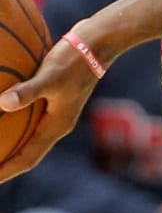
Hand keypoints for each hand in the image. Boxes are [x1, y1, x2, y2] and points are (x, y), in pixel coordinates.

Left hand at [0, 38, 102, 181]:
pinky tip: (1, 115)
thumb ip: (27, 91)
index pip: (28, 158)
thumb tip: (2, 103)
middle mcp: (58, 123)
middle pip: (28, 153)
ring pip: (30, 137)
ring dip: (11, 146)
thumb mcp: (51, 76)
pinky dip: (15, 124)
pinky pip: (31, 118)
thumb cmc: (76, 60)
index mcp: (58, 125)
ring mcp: (58, 110)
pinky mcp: (56, 97)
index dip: (7, 171)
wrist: (100, 41)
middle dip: (6, 163)